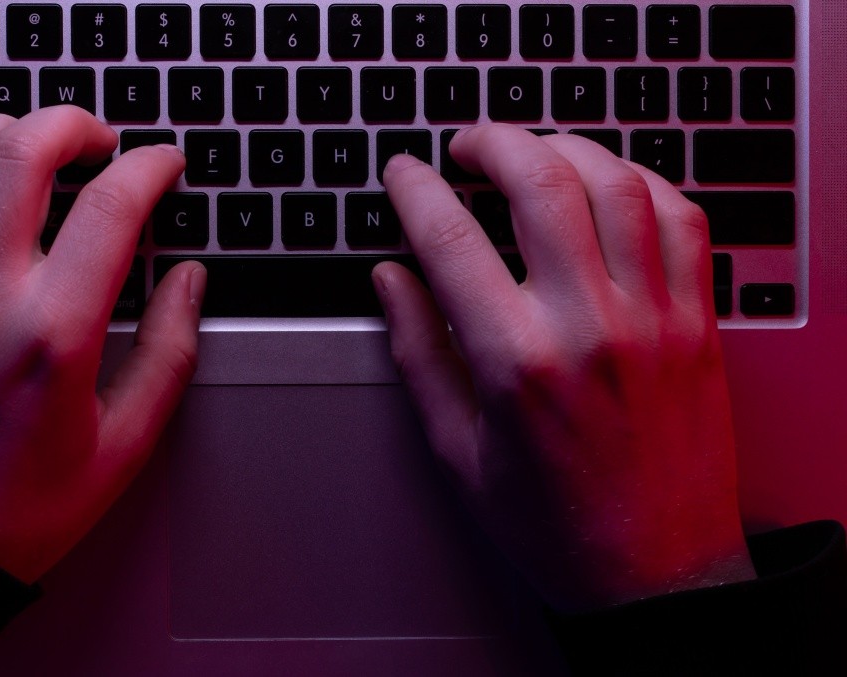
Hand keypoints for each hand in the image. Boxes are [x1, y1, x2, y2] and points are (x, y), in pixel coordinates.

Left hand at [0, 107, 204, 582]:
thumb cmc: (18, 507)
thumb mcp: (124, 445)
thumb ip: (170, 354)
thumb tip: (189, 284)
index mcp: (53, 336)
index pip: (111, 210)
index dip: (150, 169)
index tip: (164, 166)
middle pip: (22, 154)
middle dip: (74, 125)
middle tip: (100, 140)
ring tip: (27, 139)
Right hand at [374, 124, 754, 612]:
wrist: (655, 576)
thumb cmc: (555, 525)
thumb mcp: (458, 451)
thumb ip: (420, 353)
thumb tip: (391, 280)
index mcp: (517, 362)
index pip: (451, 240)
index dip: (416, 190)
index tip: (403, 174)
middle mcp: (590, 326)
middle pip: (540, 183)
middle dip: (492, 143)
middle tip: (465, 147)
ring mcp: (654, 318)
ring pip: (616, 184)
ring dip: (565, 148)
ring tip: (533, 154)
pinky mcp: (698, 323)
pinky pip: (683, 219)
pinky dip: (642, 183)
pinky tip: (609, 189)